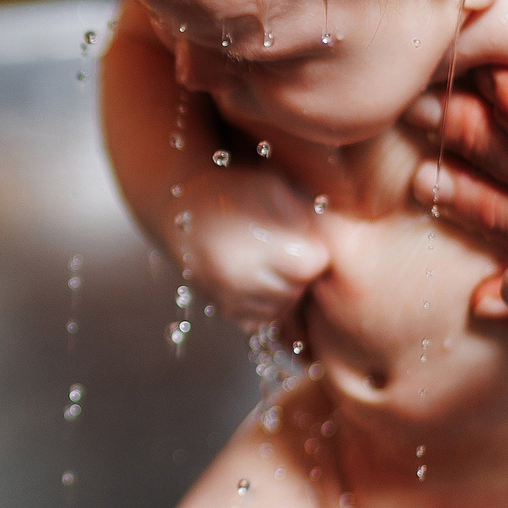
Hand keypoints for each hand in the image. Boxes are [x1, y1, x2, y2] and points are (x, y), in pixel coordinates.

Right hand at [173, 166, 330, 332]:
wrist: (178, 209)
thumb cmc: (230, 191)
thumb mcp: (271, 188)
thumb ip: (303, 215)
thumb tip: (329, 243)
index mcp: (255, 246)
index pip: (312, 264)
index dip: (314, 249)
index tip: (305, 236)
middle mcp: (240, 279)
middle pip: (298, 288)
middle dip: (301, 270)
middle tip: (288, 245)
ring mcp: (230, 299)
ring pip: (283, 308)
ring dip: (287, 287)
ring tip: (274, 259)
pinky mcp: (224, 311)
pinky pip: (263, 319)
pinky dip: (269, 301)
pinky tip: (261, 276)